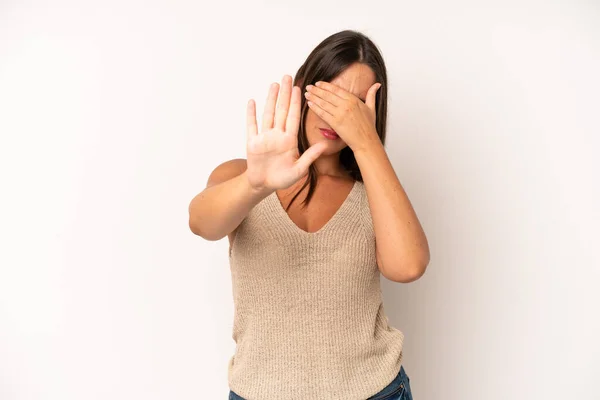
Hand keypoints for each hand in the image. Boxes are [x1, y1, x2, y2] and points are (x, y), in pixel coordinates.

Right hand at [245, 75, 328, 191]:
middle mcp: (277, 135)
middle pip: (281, 110)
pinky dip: (251, 114)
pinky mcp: (252, 142)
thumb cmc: (282, 179)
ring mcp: (264, 137)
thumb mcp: (299, 170)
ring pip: (268, 114)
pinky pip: (251, 125)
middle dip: (285, 94)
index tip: (299, 88)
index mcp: (289, 140)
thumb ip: (310, 156)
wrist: (264, 186)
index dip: (296, 103)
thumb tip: (324, 145)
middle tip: (288, 77)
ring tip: (274, 84)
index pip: (293, 117)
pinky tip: (252, 101)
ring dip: (270, 99)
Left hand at [304, 81, 381, 151]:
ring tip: (307, 94)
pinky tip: (309, 104)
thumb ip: (372, 95)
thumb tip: (377, 84)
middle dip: (316, 90)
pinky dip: (315, 108)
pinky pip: (323, 113)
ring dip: (313, 97)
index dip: (325, 86)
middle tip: (308, 87)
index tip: (318, 83)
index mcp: (353, 99)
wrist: (366, 141)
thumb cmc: (369, 126)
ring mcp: (340, 114)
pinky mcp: (335, 123)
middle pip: (328, 95)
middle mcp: (346, 105)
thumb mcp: (372, 108)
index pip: (336, 89)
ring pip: (323, 103)